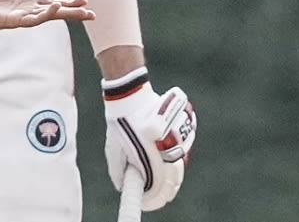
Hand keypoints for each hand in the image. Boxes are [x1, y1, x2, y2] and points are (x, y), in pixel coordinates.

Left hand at [0, 0, 95, 28]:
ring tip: (79, 10)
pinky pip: (32, 19)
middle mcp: (27, 11)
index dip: (68, 3)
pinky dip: (44, 15)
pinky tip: (54, 8)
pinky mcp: (13, 22)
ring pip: (47, 17)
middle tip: (93, 15)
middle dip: (73, 13)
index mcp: (27, 3)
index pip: (52, 4)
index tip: (85, 2)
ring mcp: (21, 17)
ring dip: (62, 13)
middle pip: (55, 12)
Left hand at [102, 67, 196, 211]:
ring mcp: (179, 137)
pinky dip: (177, 159)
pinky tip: (169, 162)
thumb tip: (123, 186)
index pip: (158, 187)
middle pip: (174, 179)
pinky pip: (184, 150)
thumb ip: (118, 170)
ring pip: (181, 165)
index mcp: (150, 153)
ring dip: (173, 176)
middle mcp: (168, 147)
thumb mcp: (113, 148)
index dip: (154, 199)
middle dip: (166, 191)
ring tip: (164, 183)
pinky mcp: (184, 127)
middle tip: (158, 197)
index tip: (148, 204)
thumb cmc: (120, 121)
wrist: (131, 94)